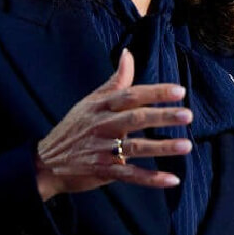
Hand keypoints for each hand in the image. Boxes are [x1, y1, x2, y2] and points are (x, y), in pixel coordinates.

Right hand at [35, 49, 192, 201]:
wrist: (45, 163)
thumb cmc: (74, 127)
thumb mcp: (91, 101)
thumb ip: (116, 81)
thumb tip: (128, 54)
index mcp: (101, 106)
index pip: (131, 95)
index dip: (155, 92)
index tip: (180, 91)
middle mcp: (102, 126)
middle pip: (135, 119)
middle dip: (162, 117)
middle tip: (188, 115)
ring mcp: (102, 150)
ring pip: (135, 148)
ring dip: (162, 147)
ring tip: (186, 145)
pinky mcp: (103, 171)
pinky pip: (130, 176)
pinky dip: (151, 179)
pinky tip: (173, 179)